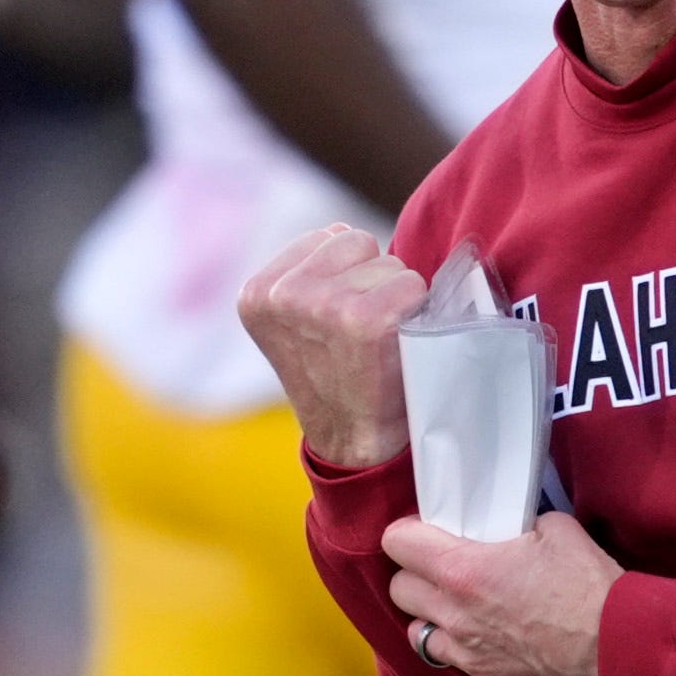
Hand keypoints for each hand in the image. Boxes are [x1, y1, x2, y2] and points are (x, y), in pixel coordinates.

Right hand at [238, 224, 425, 469]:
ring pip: (389, 262)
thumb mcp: (296, 323)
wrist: (355, 442)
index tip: (341, 320)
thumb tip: (348, 234)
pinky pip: (412, 285)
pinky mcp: (364, 321)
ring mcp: (322, 306)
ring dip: (396, 295)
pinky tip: (398, 343)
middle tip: (364, 331)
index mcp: (257, 292)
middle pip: (359, 241)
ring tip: (380, 340)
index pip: (330, 236)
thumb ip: (310, 275)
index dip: (351, 273)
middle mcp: (283, 296)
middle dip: (372, 278)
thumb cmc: (338, 376)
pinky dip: (417, 310)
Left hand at [383, 512, 619, 675]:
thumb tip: (520, 531)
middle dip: (419, 578)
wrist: (620, 643)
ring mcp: (470, 658)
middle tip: (448, 574)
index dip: (409, 535)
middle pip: (401, 592)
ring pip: (419, 641)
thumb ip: (524, 526)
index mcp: (463, 570)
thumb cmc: (590, 586)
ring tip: (463, 621)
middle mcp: (455, 615)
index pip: (398, 543)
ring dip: (436, 628)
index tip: (425, 536)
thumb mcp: (559, 531)